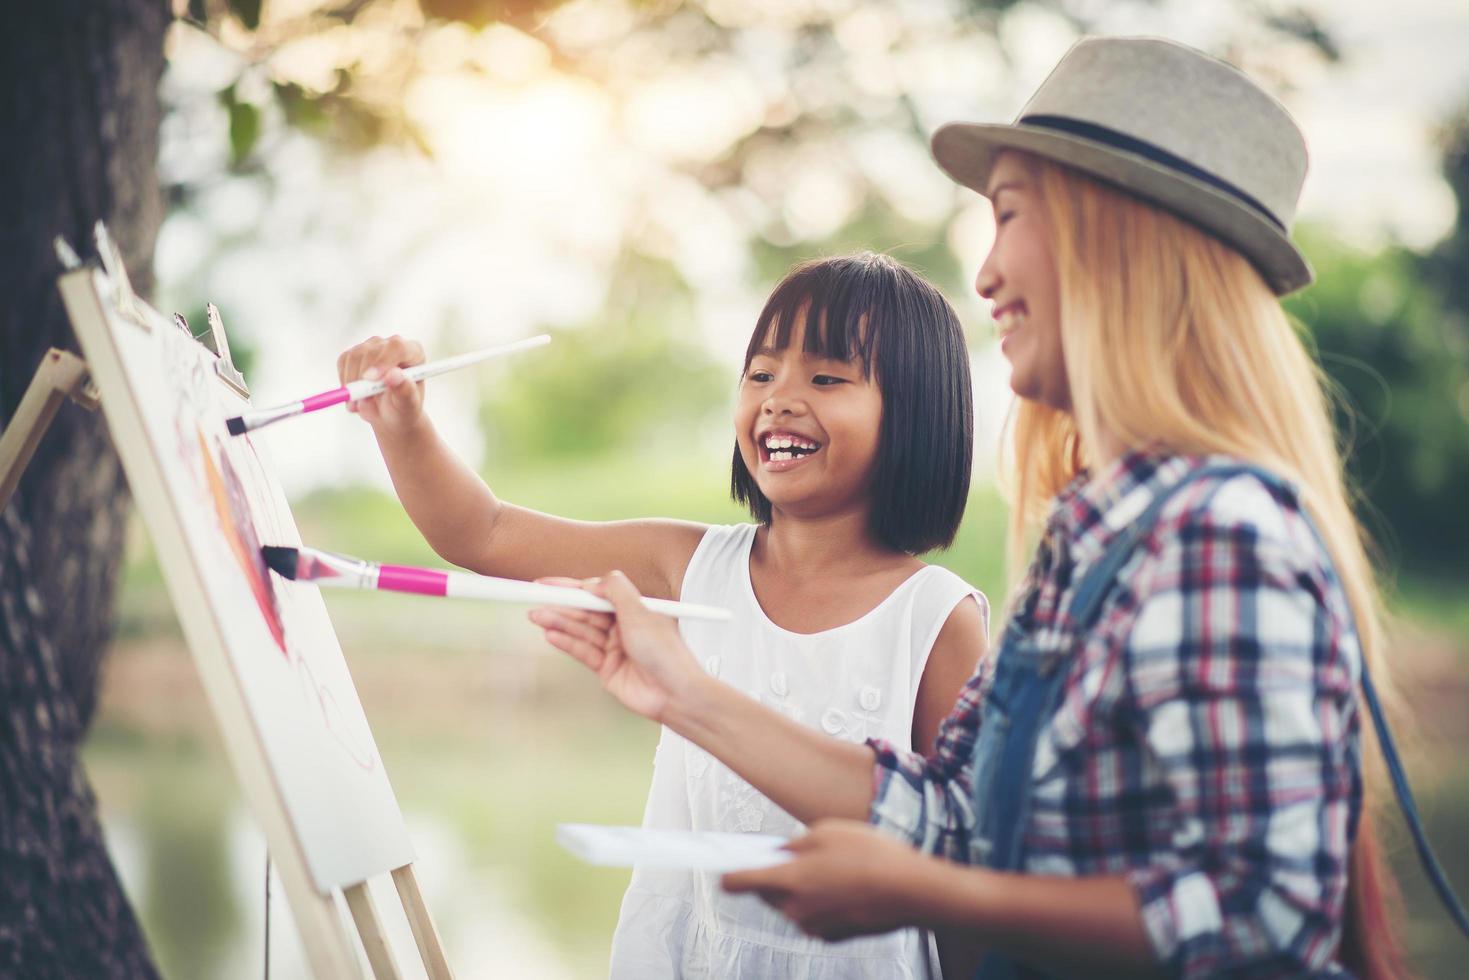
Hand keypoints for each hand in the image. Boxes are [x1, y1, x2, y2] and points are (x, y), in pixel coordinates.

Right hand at [335, 334, 426, 432]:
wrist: (391, 415)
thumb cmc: (404, 409)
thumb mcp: (408, 406)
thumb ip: (405, 391)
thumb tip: (393, 375)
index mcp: (414, 352)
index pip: (398, 348)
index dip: (383, 361)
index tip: (370, 380)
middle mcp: (393, 345)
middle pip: (372, 350)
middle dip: (363, 377)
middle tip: (364, 401)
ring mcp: (373, 346)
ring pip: (354, 356)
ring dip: (353, 383)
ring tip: (362, 404)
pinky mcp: (356, 353)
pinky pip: (343, 362)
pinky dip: (345, 382)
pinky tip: (355, 396)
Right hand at [528, 571, 701, 723]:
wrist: (675, 694)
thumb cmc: (667, 654)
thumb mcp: (641, 613)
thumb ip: (616, 591)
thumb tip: (593, 581)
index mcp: (634, 608)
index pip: (596, 592)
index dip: (571, 587)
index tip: (547, 583)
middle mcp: (623, 626)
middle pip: (585, 612)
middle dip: (560, 605)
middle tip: (535, 599)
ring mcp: (614, 648)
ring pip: (581, 631)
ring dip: (559, 623)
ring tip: (537, 616)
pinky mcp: (606, 669)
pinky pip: (582, 651)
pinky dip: (566, 643)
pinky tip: (550, 635)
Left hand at [722, 820, 929, 940]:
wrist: (912, 891)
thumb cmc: (871, 855)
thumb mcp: (827, 831)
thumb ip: (795, 844)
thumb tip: (780, 852)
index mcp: (787, 880)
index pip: (737, 882)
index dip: (728, 870)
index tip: (724, 862)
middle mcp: (794, 909)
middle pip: (765, 892)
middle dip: (774, 874)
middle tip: (798, 854)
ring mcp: (812, 926)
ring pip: (790, 904)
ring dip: (800, 888)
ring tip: (832, 867)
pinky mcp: (831, 936)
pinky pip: (813, 915)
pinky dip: (820, 902)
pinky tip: (844, 884)